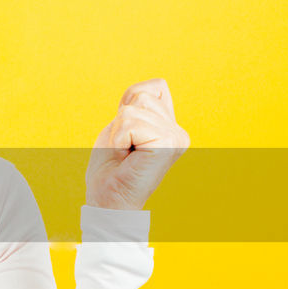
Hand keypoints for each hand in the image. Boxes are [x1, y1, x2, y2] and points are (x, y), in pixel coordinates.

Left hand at [85, 78, 189, 210]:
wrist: (109, 201)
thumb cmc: (111, 168)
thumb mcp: (121, 126)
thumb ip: (137, 105)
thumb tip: (152, 88)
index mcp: (171, 128)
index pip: (154, 87)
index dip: (129, 105)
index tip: (127, 136)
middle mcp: (179, 132)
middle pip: (141, 94)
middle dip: (122, 119)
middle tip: (124, 148)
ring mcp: (176, 138)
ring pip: (133, 108)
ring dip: (119, 131)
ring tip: (126, 153)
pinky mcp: (167, 144)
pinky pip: (130, 122)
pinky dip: (119, 138)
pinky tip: (128, 157)